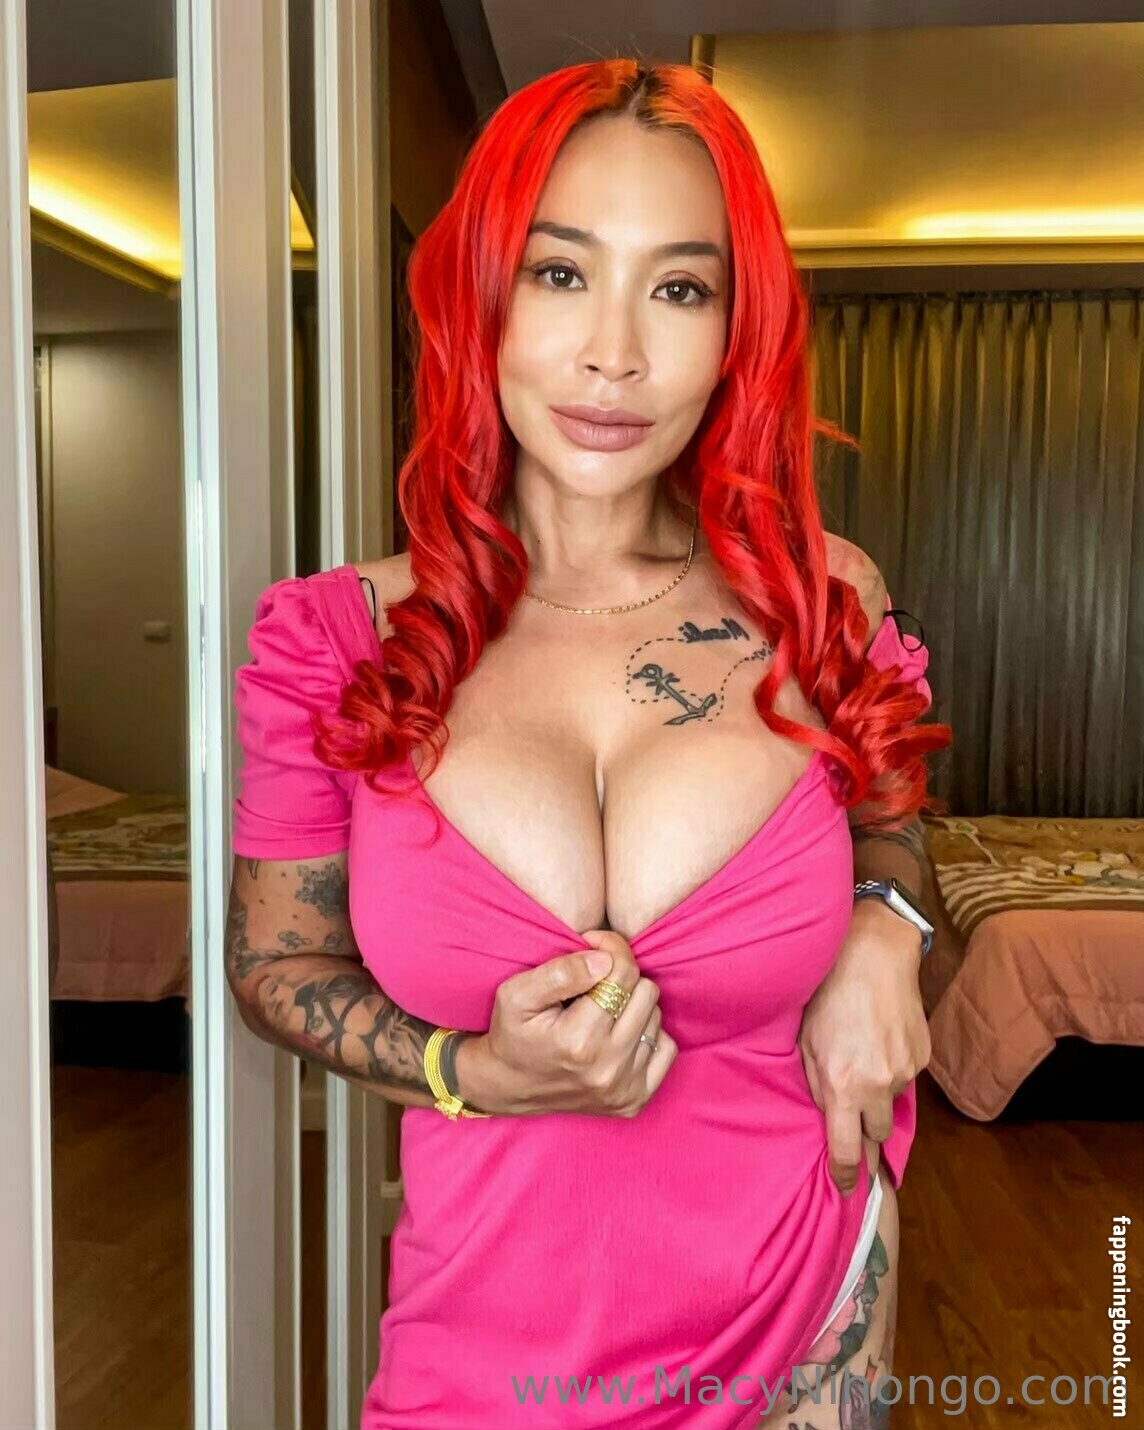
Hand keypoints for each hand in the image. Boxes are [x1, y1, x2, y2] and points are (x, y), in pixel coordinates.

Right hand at [456, 930, 677, 1117]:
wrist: (508, 1087)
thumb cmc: (512, 1034)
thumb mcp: (516, 994)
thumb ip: (560, 972)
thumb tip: (605, 960)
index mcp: (578, 1040)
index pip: (622, 973)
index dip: (610, 948)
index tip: (593, 945)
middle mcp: (607, 1068)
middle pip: (646, 993)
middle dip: (621, 978)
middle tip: (595, 982)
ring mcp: (624, 1088)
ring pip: (656, 1017)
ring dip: (632, 1006)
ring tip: (601, 1011)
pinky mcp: (634, 1101)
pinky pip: (666, 1049)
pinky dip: (647, 1034)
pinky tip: (619, 1034)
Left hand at [798, 900, 930, 1194]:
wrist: (872, 954)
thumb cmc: (827, 992)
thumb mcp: (805, 1040)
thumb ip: (813, 1083)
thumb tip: (825, 1114)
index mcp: (841, 1086)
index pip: (847, 1152)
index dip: (847, 1176)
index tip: (847, 1189)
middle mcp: (877, 1086)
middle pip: (877, 1136)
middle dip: (865, 1135)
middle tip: (855, 1128)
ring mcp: (904, 1072)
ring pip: (892, 1105)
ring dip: (878, 1098)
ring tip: (864, 1067)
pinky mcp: (922, 1056)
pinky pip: (906, 1078)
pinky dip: (892, 1071)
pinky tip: (879, 1043)